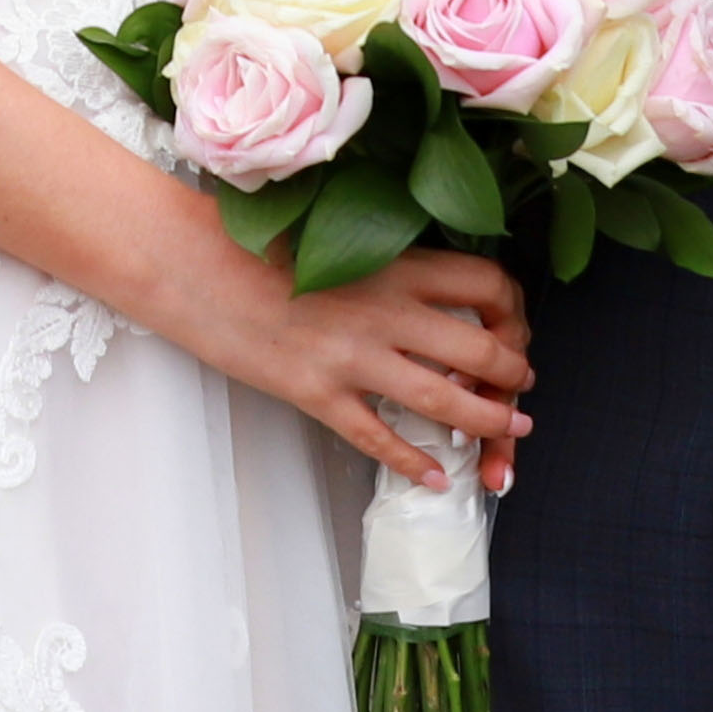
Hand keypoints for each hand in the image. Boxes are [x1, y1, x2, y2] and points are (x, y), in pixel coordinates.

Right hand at [223, 244, 534, 487]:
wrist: (191, 263)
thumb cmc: (254, 240)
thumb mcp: (336, 234)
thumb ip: (387, 261)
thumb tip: (432, 290)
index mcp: (392, 261)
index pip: (489, 284)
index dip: (514, 312)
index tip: (514, 329)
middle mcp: (384, 309)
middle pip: (482, 349)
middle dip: (514, 378)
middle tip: (521, 391)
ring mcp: (352, 356)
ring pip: (444, 400)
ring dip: (487, 423)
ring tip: (507, 432)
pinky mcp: (317, 393)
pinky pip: (380, 437)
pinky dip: (415, 463)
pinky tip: (434, 477)